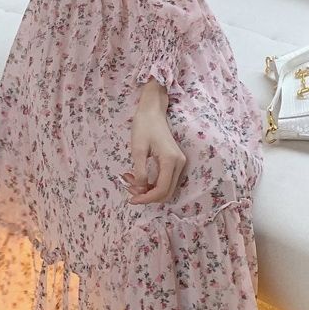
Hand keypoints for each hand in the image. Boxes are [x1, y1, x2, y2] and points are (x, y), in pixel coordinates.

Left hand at [122, 83, 185, 204]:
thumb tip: (140, 189)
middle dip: (147, 196)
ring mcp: (179, 163)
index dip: (146, 199)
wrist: (152, 110)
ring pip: (166, 188)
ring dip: (148, 189)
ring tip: (130, 179)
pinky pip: (165, 179)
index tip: (131, 199)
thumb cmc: (143, 126)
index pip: (161, 190)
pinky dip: (152, 182)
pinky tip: (137, 176)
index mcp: (170, 160)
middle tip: (129, 189)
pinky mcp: (175, 161)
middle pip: (166, 193)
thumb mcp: (137, 149)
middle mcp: (179, 164)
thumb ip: (140, 172)